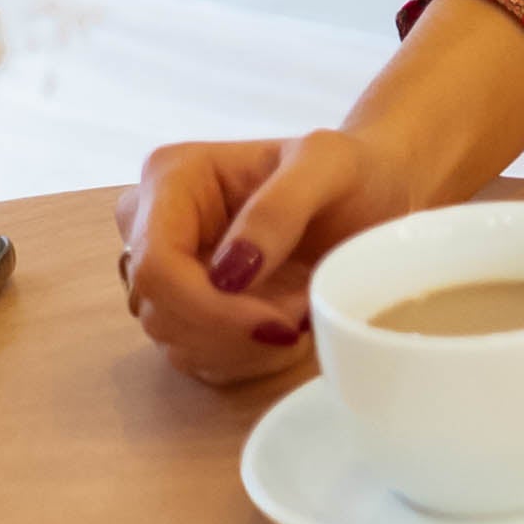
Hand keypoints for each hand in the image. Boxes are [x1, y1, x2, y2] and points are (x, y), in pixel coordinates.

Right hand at [115, 130, 416, 388]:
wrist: (372, 193)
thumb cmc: (350, 170)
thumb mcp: (328, 165)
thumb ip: (280, 208)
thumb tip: (228, 272)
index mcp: (171, 177)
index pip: (157, 266)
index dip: (210, 308)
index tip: (281, 322)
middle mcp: (151, 224)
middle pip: (161, 310)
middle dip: (237, 328)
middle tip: (304, 312)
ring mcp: (166, 270)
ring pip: (177, 342)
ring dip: (247, 346)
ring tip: (302, 310)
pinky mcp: (186, 307)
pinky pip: (197, 357)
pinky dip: (247, 358)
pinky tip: (287, 329)